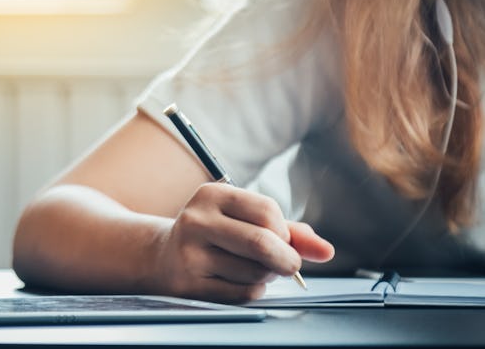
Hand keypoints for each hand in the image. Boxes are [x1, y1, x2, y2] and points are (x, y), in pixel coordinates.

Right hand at [152, 182, 333, 302]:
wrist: (163, 255)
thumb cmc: (215, 234)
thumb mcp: (244, 220)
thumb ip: (288, 231)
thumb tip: (325, 250)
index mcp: (212, 195)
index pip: (268, 211)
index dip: (284, 231)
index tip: (281, 238)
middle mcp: (197, 220)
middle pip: (262, 243)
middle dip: (286, 259)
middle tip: (289, 264)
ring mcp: (189, 253)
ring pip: (255, 272)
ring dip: (267, 276)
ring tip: (253, 268)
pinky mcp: (188, 283)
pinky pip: (242, 293)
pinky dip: (254, 291)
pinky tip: (239, 280)